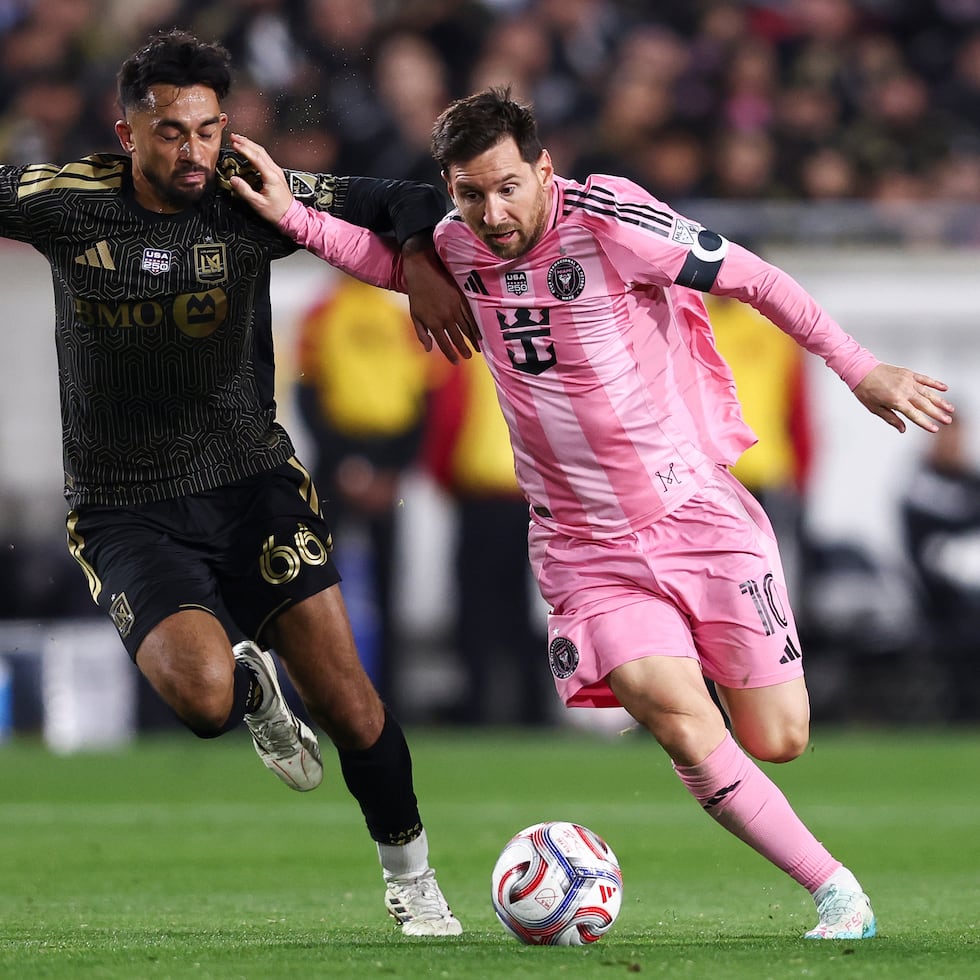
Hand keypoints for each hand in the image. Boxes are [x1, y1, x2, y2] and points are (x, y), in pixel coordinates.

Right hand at [226, 133, 293, 224]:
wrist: (291, 216)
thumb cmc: (277, 211)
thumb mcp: (258, 203)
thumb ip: (244, 191)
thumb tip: (233, 180)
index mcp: (271, 176)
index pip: (256, 157)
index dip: (244, 149)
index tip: (234, 143)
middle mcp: (275, 171)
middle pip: (260, 151)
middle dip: (245, 142)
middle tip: (233, 137)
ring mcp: (276, 172)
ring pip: (263, 153)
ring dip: (250, 145)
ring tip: (238, 141)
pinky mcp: (276, 174)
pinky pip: (265, 159)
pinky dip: (255, 152)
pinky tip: (249, 152)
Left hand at [401, 236, 479, 362]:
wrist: (423, 270)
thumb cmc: (417, 293)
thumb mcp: (414, 315)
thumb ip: (421, 333)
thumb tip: (428, 350)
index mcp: (433, 323)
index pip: (444, 344)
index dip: (451, 355)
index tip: (456, 362)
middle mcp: (445, 318)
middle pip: (458, 338)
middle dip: (464, 349)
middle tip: (470, 357)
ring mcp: (455, 308)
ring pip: (467, 328)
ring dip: (473, 340)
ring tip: (478, 348)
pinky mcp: (461, 298)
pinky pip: (471, 316)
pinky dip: (476, 326)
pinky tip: (479, 332)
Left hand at [853, 363, 953, 432]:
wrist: (861, 370)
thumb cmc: (866, 391)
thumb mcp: (875, 409)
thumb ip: (891, 419)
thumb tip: (903, 429)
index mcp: (896, 401)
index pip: (914, 415)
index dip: (925, 423)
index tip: (935, 429)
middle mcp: (904, 391)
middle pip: (925, 405)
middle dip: (937, 414)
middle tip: (948, 421)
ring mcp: (908, 381)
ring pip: (928, 393)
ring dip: (940, 401)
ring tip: (950, 408)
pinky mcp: (908, 373)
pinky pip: (925, 379)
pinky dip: (935, 383)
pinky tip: (944, 388)